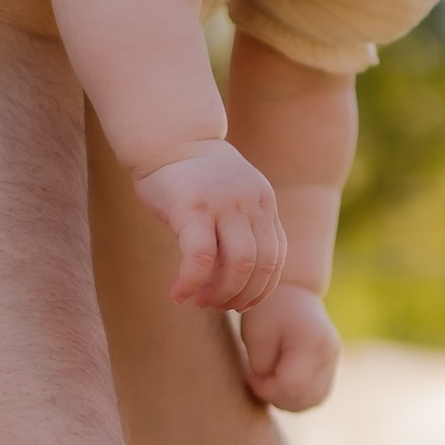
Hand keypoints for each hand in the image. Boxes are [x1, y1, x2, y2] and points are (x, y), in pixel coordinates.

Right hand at [134, 140, 287, 310]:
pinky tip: (178, 294)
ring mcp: (224, 204)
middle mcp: (251, 203)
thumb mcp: (231, 199)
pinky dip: (191, 283)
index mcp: (264, 203)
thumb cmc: (194, 177)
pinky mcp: (193, 208)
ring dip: (220, 294)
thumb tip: (236, 280)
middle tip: (217, 306)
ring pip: (238, 265)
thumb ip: (241, 229)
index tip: (240, 304)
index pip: (276, 258)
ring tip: (200, 302)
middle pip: (261, 266)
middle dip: (241, 297)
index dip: (261, 290)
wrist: (169, 138)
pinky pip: (200, 258)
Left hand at [237, 282, 340, 411]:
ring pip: (313, 400)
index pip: (290, 386)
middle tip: (258, 378)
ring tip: (269, 381)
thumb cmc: (267, 310)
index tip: (250, 373)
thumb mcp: (255, 337)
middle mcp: (328, 352)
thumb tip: (272, 392)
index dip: (265, 388)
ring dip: (287, 400)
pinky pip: (317, 394)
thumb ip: (262, 369)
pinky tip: (281, 383)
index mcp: (310, 341)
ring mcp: (333, 359)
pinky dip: (298, 396)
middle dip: (275, 396)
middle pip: (304, 398)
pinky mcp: (331, 364)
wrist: (291, 289)